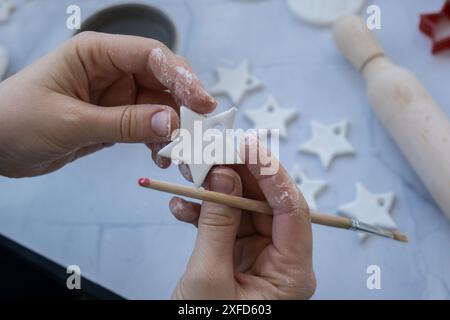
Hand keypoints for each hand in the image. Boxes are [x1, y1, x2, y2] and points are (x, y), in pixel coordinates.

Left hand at [0, 32, 215, 177]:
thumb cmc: (18, 121)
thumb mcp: (71, 122)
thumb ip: (123, 123)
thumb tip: (172, 123)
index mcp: (97, 54)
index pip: (151, 56)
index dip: (182, 77)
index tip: (203, 104)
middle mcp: (112, 70)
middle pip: (162, 82)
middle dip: (183, 107)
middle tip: (199, 135)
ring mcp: (116, 96)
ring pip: (159, 108)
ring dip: (174, 131)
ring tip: (182, 155)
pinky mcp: (116, 119)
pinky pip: (147, 127)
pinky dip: (158, 142)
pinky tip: (162, 158)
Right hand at [169, 137, 315, 298]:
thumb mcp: (208, 277)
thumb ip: (217, 223)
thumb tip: (224, 175)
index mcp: (292, 273)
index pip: (294, 211)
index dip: (272, 175)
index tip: (248, 148)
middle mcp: (282, 261)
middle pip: (268, 204)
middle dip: (239, 177)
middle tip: (216, 152)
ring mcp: (260, 256)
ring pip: (244, 209)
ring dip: (216, 192)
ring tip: (191, 177)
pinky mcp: (239, 255)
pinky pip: (226, 224)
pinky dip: (204, 213)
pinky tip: (181, 207)